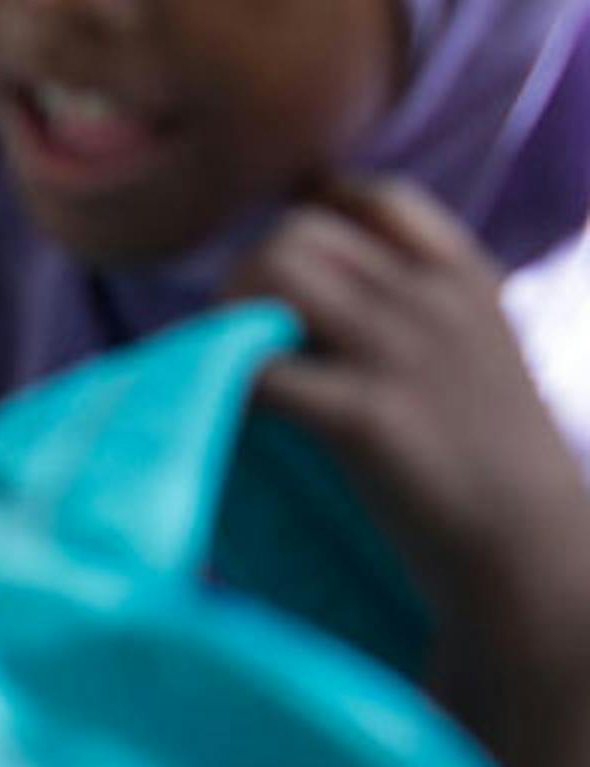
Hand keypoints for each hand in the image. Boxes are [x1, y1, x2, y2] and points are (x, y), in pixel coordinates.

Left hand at [237, 179, 589, 766]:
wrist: (536, 569)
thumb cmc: (491, 472)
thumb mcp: (476, 362)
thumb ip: (416, 310)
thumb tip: (304, 261)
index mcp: (467, 285)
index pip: (375, 197)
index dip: (315, 218)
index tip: (293, 271)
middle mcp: (437, 304)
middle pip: (298, 232)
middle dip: (255, 273)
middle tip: (248, 334)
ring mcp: (405, 355)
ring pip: (273, 271)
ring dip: (234, 311)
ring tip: (236, 362)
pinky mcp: (369, 416)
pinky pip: (261, 364)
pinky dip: (229, 378)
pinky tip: (237, 408)